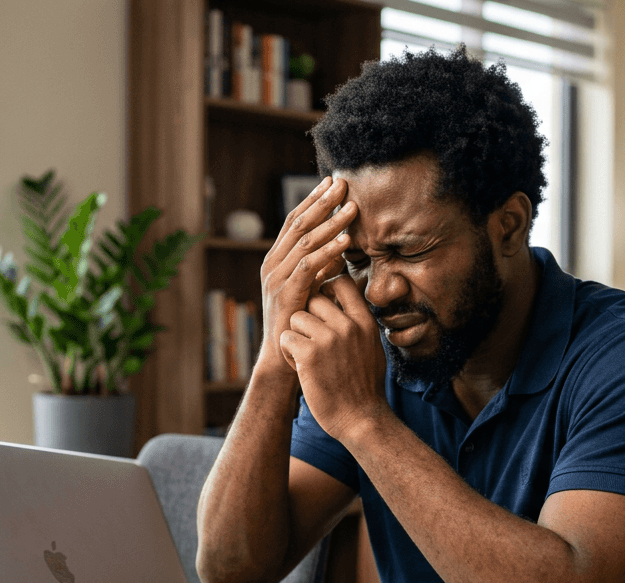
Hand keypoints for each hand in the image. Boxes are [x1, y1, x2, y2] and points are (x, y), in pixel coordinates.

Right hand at [256, 177, 358, 377]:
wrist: (282, 359)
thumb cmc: (300, 324)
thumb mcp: (311, 288)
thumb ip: (320, 267)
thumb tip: (340, 247)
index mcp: (276, 259)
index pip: (294, 221)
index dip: (313, 200)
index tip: (331, 181)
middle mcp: (272, 264)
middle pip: (298, 224)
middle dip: (321, 202)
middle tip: (342, 184)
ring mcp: (276, 278)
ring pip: (305, 242)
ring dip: (330, 223)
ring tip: (352, 209)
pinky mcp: (286, 294)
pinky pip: (308, 267)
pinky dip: (328, 252)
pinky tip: (346, 242)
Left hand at [281, 274, 389, 444]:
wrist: (360, 418)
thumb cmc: (363, 386)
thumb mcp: (371, 347)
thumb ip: (358, 322)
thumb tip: (344, 300)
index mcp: (364, 321)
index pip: (341, 282)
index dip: (326, 289)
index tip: (322, 308)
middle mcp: (348, 325)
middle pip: (314, 298)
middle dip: (307, 316)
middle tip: (312, 341)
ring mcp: (329, 339)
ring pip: (297, 317)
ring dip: (296, 336)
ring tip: (307, 357)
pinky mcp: (310, 354)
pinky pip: (286, 337)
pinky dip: (288, 353)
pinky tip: (301, 368)